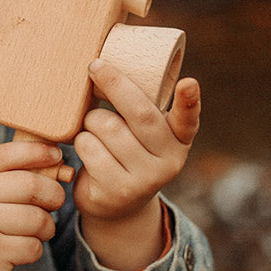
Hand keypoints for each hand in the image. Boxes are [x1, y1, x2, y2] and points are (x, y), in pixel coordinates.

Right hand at [0, 141, 66, 270]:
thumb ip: (1, 174)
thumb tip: (55, 162)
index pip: (8, 154)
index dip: (38, 152)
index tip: (57, 156)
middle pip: (31, 185)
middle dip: (53, 194)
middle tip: (55, 201)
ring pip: (37, 218)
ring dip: (47, 226)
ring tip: (40, 229)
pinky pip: (32, 246)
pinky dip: (35, 249)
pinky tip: (22, 248)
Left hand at [73, 59, 199, 268]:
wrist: (117, 206)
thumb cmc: (127, 152)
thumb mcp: (143, 134)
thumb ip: (141, 108)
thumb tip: (107, 64)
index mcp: (179, 140)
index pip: (188, 119)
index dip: (189, 101)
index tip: (188, 83)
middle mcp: (169, 161)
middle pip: (139, 114)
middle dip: (114, 84)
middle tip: (95, 66)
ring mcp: (146, 179)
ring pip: (108, 127)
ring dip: (91, 119)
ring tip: (93, 126)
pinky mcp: (118, 190)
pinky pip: (90, 148)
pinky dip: (81, 140)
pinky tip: (87, 148)